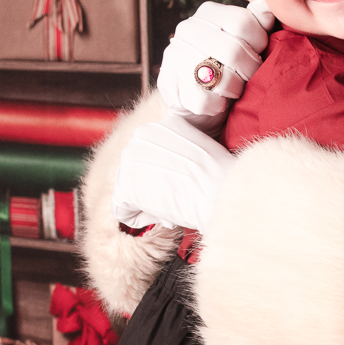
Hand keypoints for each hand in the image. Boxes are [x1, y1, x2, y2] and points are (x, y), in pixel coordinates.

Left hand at [111, 113, 238, 232]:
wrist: (221, 191)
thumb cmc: (220, 179)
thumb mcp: (199, 151)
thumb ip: (176, 155)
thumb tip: (162, 175)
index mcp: (161, 125)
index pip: (151, 156)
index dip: (168, 176)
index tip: (188, 183)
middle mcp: (141, 135)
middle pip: (136, 172)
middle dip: (154, 189)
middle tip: (181, 196)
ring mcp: (129, 159)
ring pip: (129, 191)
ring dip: (149, 204)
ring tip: (175, 204)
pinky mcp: (124, 185)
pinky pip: (122, 211)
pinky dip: (140, 219)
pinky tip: (164, 214)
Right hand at [155, 0, 274, 127]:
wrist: (196, 102)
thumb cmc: (228, 67)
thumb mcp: (245, 41)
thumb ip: (256, 23)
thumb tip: (267, 7)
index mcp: (209, 13)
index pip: (242, 22)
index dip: (259, 43)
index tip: (258, 53)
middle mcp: (188, 29)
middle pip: (233, 51)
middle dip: (250, 70)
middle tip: (250, 78)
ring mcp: (175, 55)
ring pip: (220, 76)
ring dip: (235, 89)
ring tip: (234, 90)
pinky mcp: (169, 84)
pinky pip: (205, 100)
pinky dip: (217, 106)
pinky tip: (217, 102)